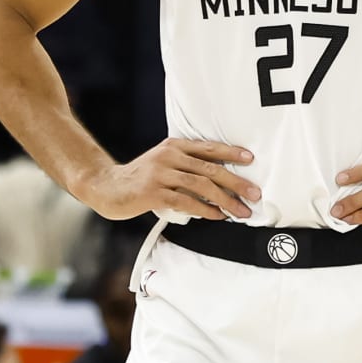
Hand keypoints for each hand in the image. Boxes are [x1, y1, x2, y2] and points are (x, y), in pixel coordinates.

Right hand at [80, 139, 258, 220]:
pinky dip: (205, 210)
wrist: (107, 187)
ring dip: (225, 200)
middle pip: (210, 169)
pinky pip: (186, 202)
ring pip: (201, 186)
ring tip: (240, 211)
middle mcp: (168, 156)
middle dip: (236, 182)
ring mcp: (160, 174)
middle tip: (254, 194)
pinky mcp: (153, 193)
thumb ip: (186, 165)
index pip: (208, 148)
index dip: (231, 152)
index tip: (251, 159)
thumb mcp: (163, 162)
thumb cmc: (140, 178)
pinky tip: (217, 216)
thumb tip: (220, 178)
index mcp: (174, 146)